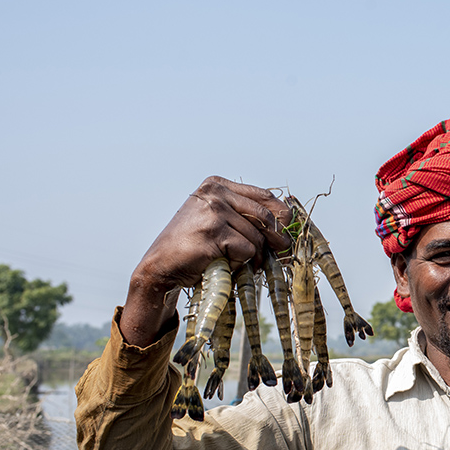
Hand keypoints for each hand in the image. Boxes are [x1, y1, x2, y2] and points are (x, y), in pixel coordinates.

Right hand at [120, 177, 292, 345]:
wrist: (162, 265)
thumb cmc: (194, 246)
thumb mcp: (219, 220)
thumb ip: (246, 216)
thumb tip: (286, 226)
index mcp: (218, 184)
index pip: (264, 196)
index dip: (282, 217)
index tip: (288, 233)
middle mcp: (215, 192)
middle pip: (265, 216)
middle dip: (277, 238)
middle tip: (280, 252)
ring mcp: (214, 211)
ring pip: (257, 237)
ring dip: (253, 256)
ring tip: (234, 260)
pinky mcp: (214, 232)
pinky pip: (247, 250)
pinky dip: (239, 262)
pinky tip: (222, 262)